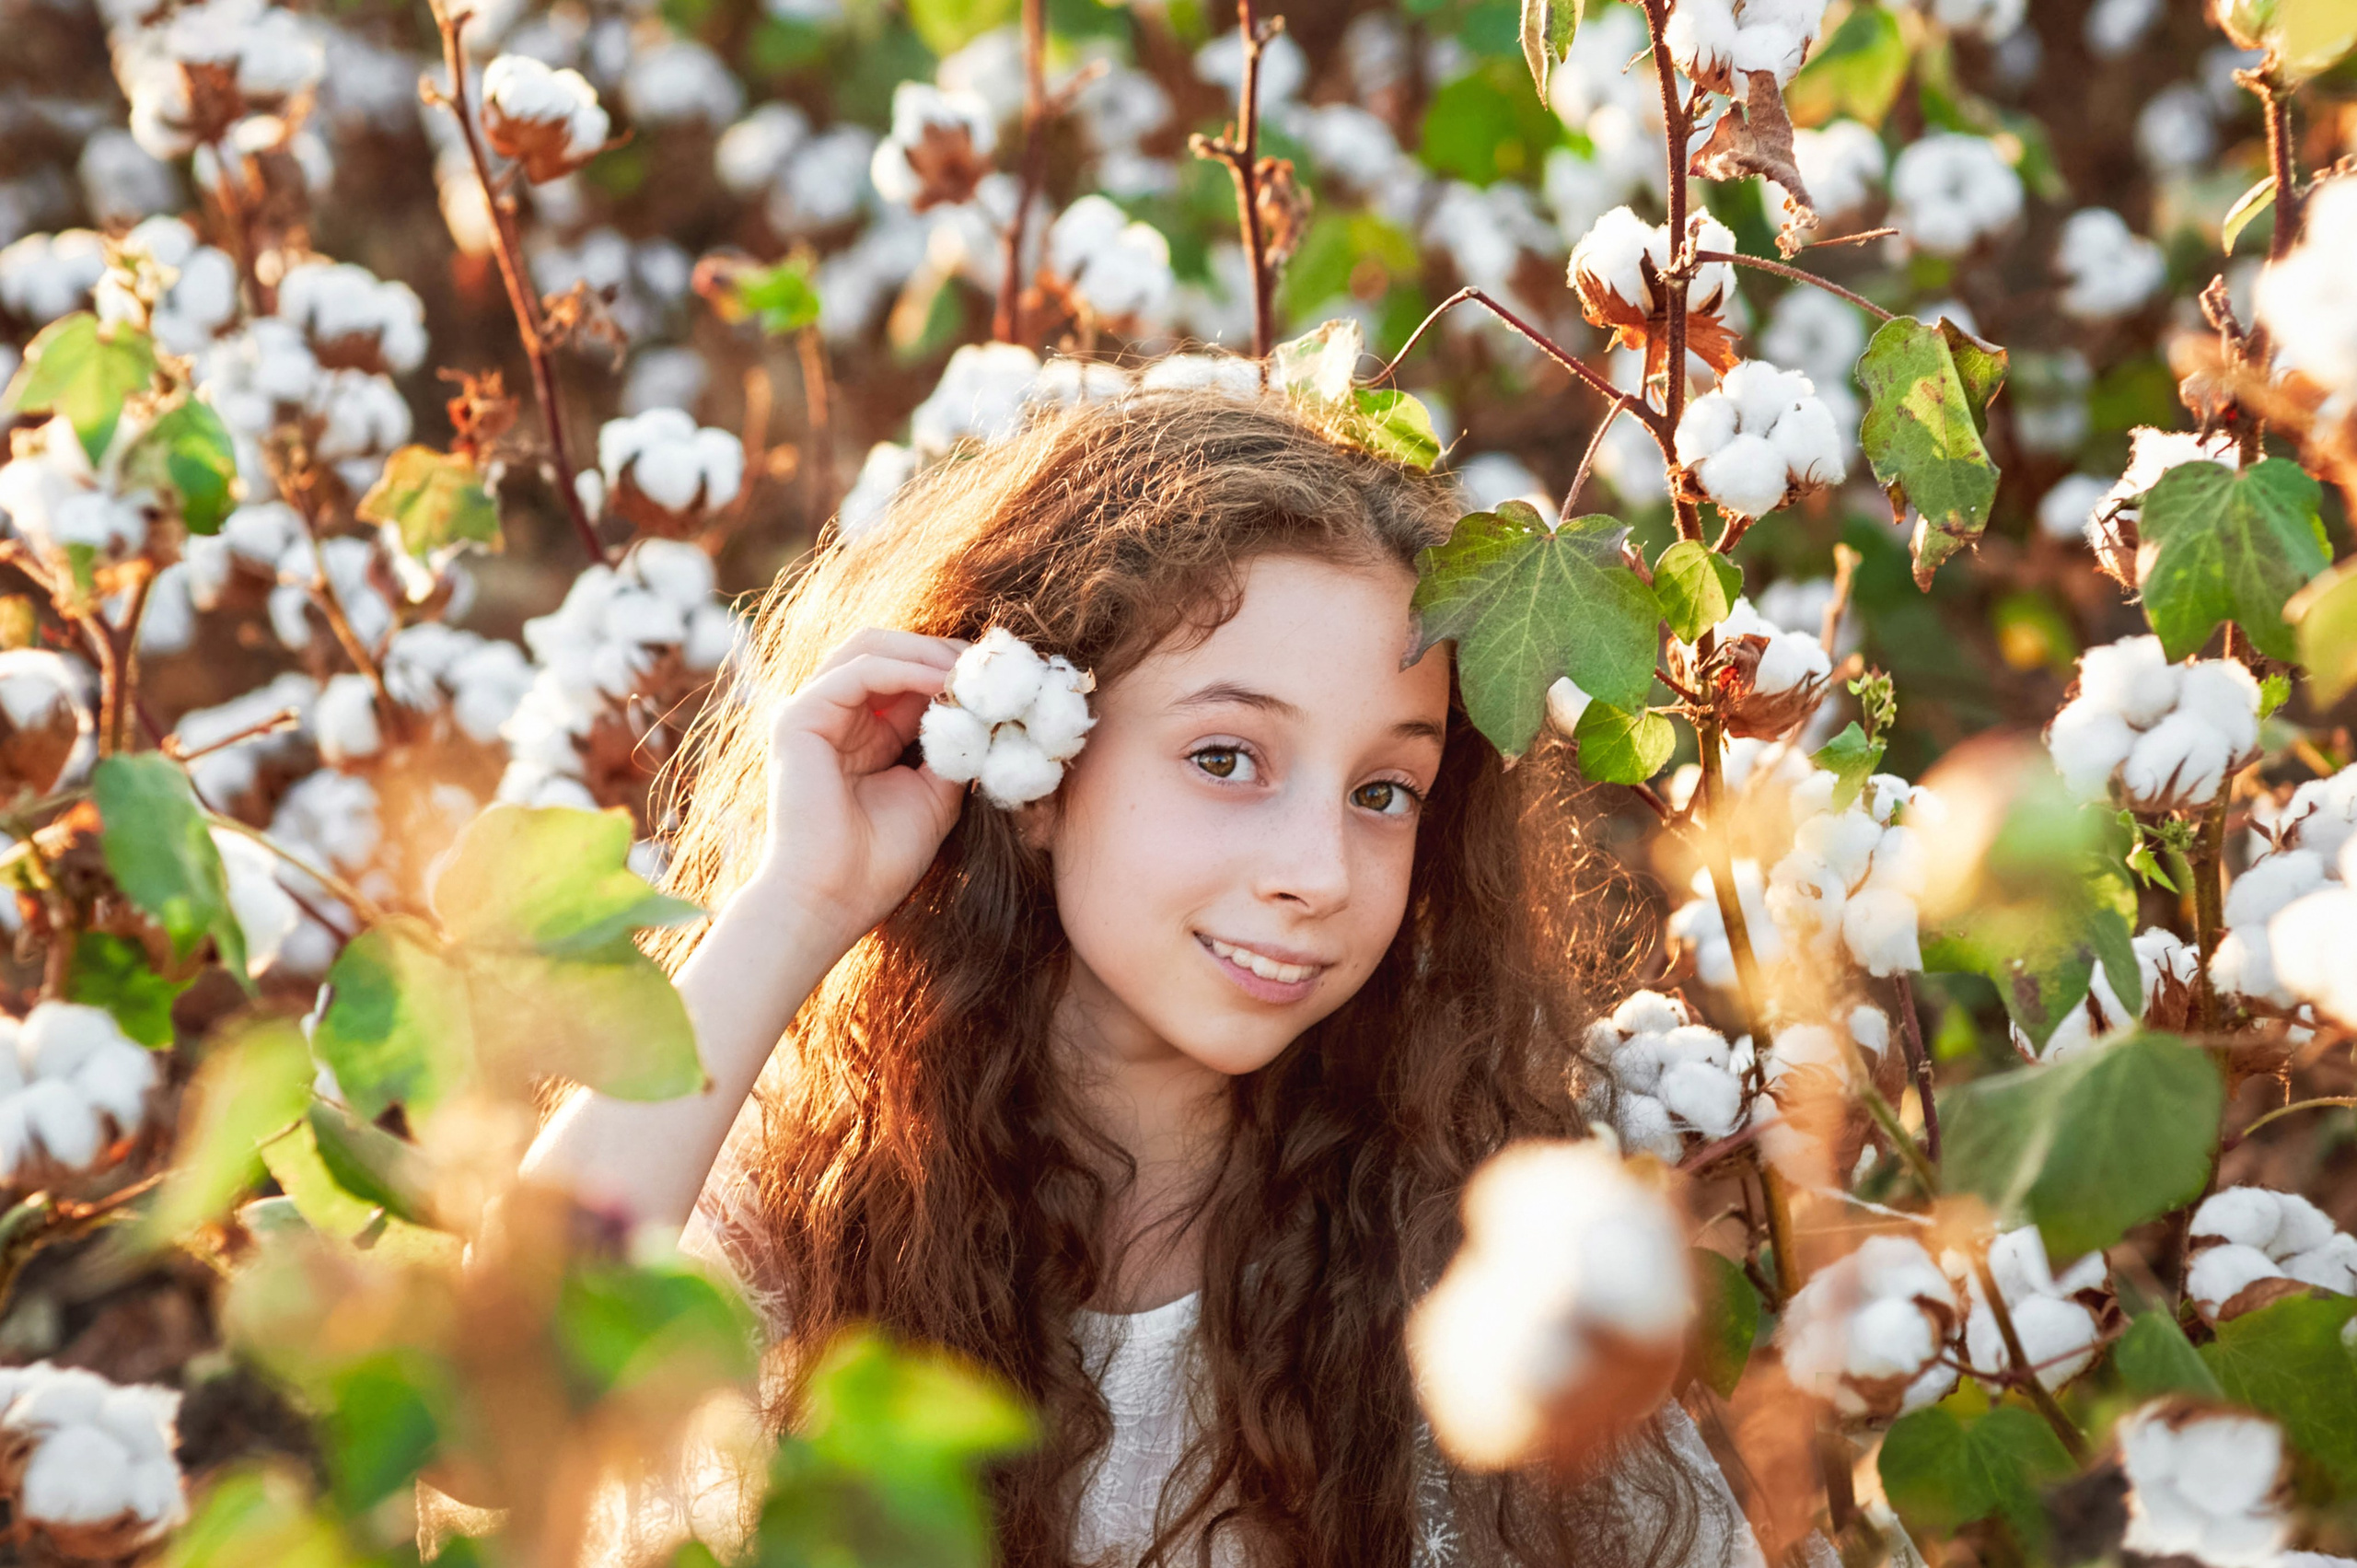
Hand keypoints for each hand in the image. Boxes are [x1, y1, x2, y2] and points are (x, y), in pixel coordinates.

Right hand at [742, 627, 968, 953]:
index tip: (1000, 675)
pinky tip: (944, 684)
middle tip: (989, 664)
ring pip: (871, 647)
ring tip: (970, 670)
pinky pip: (860, 670)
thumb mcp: (935, 795)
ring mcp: (813, 712)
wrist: (832, 900)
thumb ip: (955, 749)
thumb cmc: (879, 861)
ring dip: (927, 652)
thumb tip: (990, 711)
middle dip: (942, 651)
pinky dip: (907, 669)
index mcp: (864, 733)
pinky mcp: (799, 717)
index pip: (907, 675)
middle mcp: (835, 716)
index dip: (952, 668)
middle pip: (888, 650)